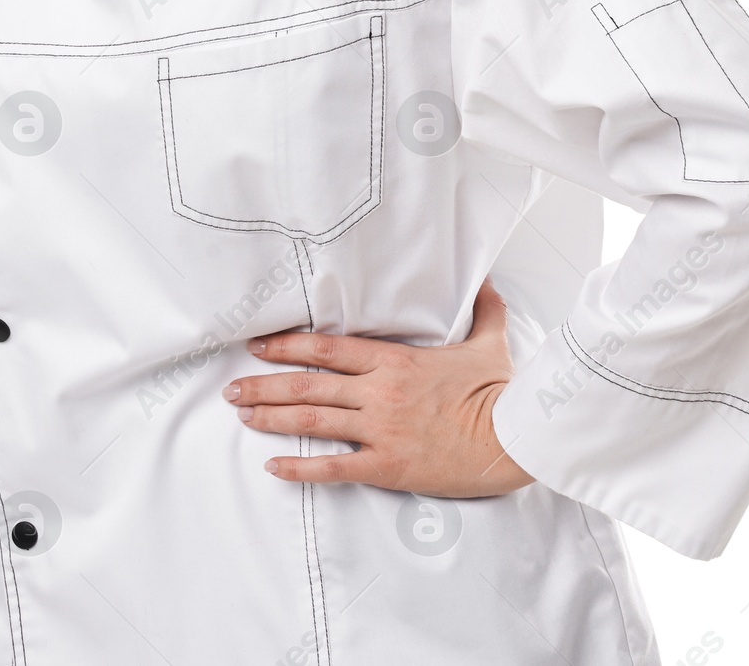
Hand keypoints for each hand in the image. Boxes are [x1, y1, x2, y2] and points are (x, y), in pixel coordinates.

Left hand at [223, 281, 534, 497]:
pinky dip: (301, 468)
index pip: (328, 347)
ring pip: (312, 421)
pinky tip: (274, 467)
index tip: (259, 346)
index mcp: (395, 360)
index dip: (288, 345)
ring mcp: (381, 429)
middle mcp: (380, 392)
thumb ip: (483, 308)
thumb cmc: (500, 393)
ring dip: (271, 417)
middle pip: (308, 384)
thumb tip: (487, 279)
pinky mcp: (388, 466)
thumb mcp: (489, 342)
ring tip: (242, 415)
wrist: (516, 439)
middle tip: (232, 387)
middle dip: (264, 384)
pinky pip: (334, 467)